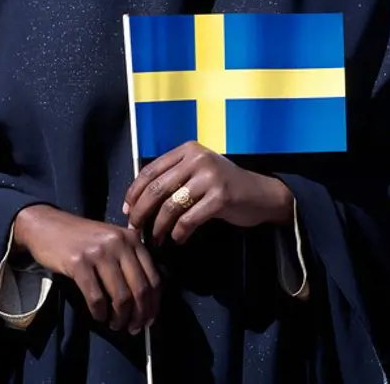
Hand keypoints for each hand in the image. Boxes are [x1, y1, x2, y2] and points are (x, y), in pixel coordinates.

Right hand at [13, 205, 159, 334]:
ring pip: (120, 296)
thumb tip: (146, 301)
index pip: (154, 277)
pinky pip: (96, 297)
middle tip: (133, 329)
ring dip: (120, 318)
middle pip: (140, 289)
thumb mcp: (112, 240)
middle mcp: (119, 243)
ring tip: (115, 325)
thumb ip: (130, 260)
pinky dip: (100, 312)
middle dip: (139, 315)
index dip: (154, 304)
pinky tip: (99, 316)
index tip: (149, 320)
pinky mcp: (78, 263)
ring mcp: (99, 252)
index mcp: (132, 239)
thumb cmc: (82, 237)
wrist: (46, 225)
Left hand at [124, 141, 293, 244]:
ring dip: (158, 227)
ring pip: (170, 206)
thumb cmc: (224, 185)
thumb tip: (136, 201)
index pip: (150, 170)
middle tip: (135, 228)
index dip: (134, 192)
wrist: (262, 194)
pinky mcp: (220, 197)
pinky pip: (189, 220)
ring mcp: (210, 177)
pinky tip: (178, 238)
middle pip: (156, 188)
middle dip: (141, 212)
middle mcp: (198, 159)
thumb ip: (173, 178)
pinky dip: (179, 233)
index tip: (127, 210)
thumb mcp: (198, 172)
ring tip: (155, 239)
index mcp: (188, 150)